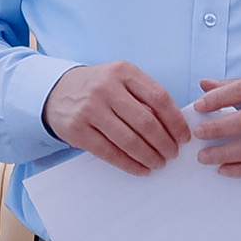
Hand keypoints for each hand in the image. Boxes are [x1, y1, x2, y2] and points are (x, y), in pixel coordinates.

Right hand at [42, 62, 188, 174]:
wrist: (56, 91)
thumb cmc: (98, 87)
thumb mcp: (120, 79)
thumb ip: (144, 95)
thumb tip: (173, 126)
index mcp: (124, 72)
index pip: (159, 98)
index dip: (175, 121)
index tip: (184, 137)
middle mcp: (107, 88)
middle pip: (146, 122)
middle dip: (164, 143)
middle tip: (173, 154)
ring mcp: (91, 109)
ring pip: (129, 140)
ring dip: (149, 156)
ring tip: (159, 163)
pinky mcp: (78, 130)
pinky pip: (110, 152)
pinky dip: (129, 164)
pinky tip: (141, 168)